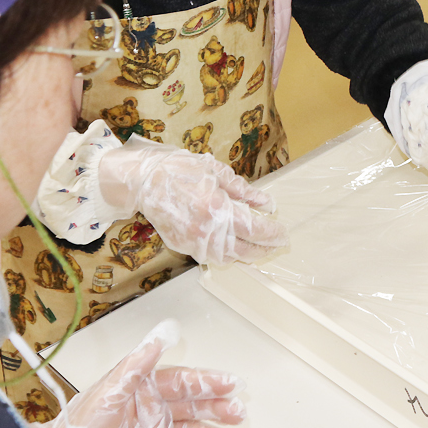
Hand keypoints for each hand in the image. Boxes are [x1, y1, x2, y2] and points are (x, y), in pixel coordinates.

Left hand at [37, 321, 242, 427]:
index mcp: (143, 388)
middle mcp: (152, 410)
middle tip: (238, 413)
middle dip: (218, 409)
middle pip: (193, 407)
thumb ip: (136, 365)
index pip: (183, 381)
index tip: (230, 383)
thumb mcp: (108, 393)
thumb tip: (158, 337)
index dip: (208, 381)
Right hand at [97, 137, 287, 264]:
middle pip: (244, 250)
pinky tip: (234, 244)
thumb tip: (266, 204)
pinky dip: (226, 253)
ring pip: (227, 257)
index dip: (272, 234)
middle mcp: (205, 229)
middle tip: (276, 244)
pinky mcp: (182, 245)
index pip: (254, 229)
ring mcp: (192, 241)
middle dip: (264, 249)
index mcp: (216, 208)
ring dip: (246, 254)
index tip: (283, 233)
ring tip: (259, 246)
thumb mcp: (217, 172)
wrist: (145, 180)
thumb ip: (244, 191)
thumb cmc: (180, 170)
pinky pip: (210, 256)